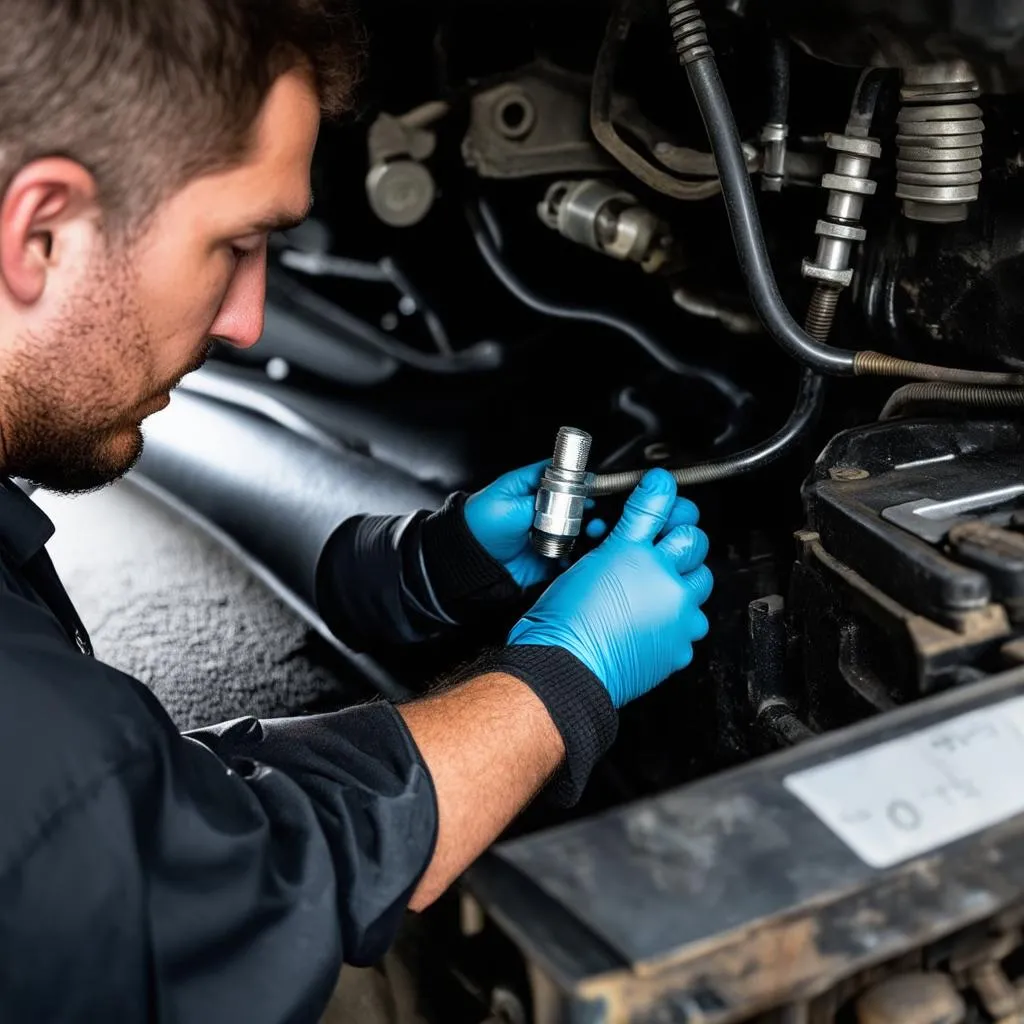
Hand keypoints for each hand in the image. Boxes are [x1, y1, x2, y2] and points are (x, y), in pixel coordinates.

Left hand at [465, 461, 606, 588]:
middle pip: (575, 505)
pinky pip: (569, 555)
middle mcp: (541, 509)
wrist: (470, 561)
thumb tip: (570, 494)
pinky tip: (576, 553)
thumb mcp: (511, 504)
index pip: (561, 477)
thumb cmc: (480, 524)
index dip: (578, 481)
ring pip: (576, 531)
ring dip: (586, 533)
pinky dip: (576, 555)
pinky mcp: (546, 556)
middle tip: (592, 515)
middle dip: (588, 510)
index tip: (592, 487)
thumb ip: (543, 500)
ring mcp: (545, 532)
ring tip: (590, 534)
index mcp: (530, 488)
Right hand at [507, 468, 712, 706]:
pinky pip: (690, 629)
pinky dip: (676, 623)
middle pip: (696, 547)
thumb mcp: (595, 556)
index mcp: (644, 557)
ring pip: (698, 589)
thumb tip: (657, 485)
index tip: (662, 500)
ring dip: (682, 585)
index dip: (669, 505)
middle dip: (680, 544)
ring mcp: (679, 620)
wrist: (566, 667)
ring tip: (653, 590)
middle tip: (658, 549)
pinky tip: (650, 622)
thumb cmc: (568, 618)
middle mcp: (669, 587)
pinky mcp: (678, 650)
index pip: (673, 514)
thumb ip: (635, 520)